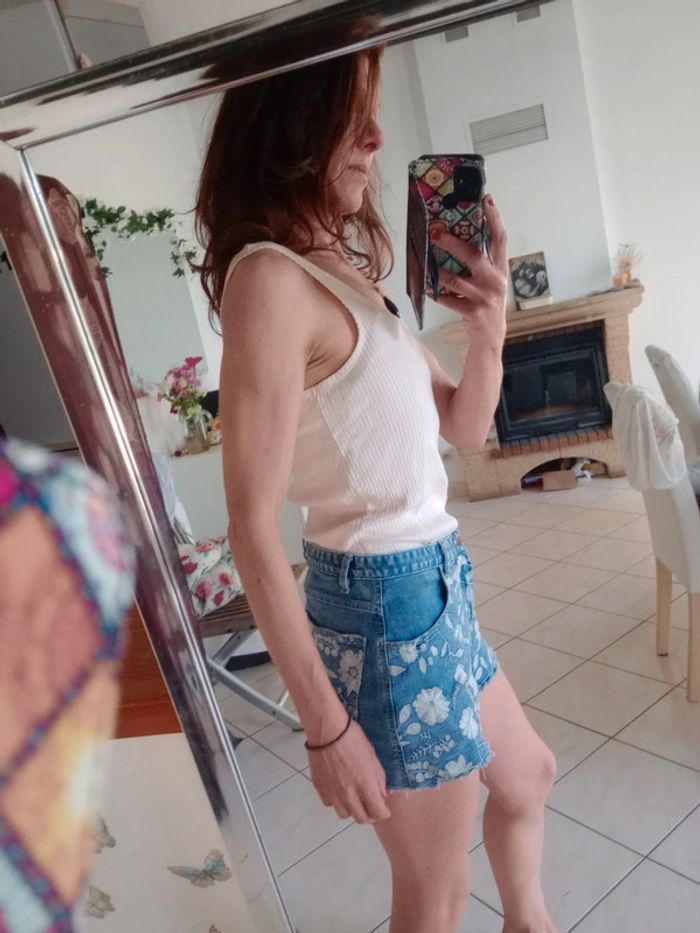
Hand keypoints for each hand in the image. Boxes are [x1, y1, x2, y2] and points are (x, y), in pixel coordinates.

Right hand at [307, 719, 391, 824]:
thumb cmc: (352, 738)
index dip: (383, 812)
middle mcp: (349, 794)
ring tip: (353, 796)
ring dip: (351, 809)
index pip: (378, 814)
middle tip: (370, 804)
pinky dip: (335, 800)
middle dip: (369, 814)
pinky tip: (338, 788)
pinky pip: (329, 803)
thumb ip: (379, 779)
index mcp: (366, 786)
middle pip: (361, 819)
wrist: (328, 730)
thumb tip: (382, 794)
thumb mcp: (373, 757)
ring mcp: (333, 793)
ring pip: (344, 814)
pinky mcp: (320, 788)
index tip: (383, 808)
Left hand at [430, 195, 507, 348]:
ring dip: (438, 271)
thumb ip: (481, 262)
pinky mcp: (472, 312)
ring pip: (455, 280)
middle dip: (453, 244)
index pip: (500, 239)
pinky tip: (427, 288)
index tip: (488, 199)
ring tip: (425, 261)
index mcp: (501, 269)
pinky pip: (448, 299)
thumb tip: (456, 237)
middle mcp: (495, 281)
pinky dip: (436, 293)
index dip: (495, 218)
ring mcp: (484, 297)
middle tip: (435, 234)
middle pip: (474, 256)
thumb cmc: (487, 301)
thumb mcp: (491, 280)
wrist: (491, 335)